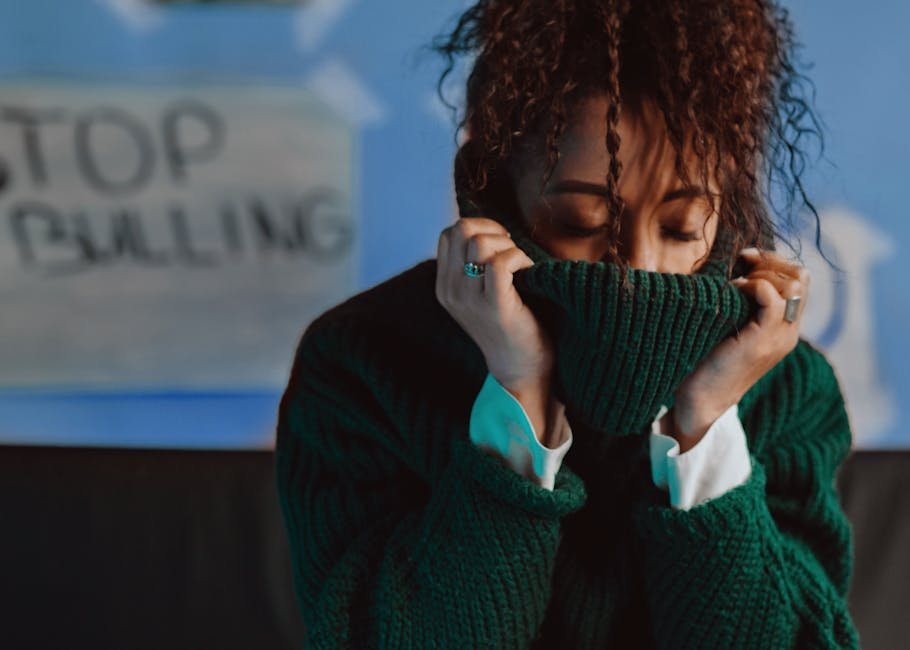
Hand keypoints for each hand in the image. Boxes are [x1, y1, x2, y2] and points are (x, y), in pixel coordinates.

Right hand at [435, 217, 559, 445]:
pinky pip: (500, 262)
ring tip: (521, 266)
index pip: (449, 233)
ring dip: (508, 246)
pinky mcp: (493, 307)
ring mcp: (469, 299)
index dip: (478, 227)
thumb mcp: (480, 293)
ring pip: (479, 243)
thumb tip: (489, 228)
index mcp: (444, 285)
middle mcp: (450, 291)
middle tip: (511, 251)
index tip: (500, 244)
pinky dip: (518, 258)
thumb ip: (474, 265)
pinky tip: (528, 272)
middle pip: (461, 230)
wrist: (519, 368)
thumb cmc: (510, 324)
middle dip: (493, 231)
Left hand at [668, 247, 809, 451]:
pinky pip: (772, 298)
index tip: (744, 260)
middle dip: (771, 262)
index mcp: (783, 328)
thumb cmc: (705, 361)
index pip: (800, 281)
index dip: (774, 262)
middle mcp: (788, 332)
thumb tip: (733, 266)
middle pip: (803, 277)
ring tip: (736, 282)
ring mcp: (779, 337)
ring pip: (794, 284)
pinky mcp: (763, 341)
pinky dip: (752, 285)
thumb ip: (739, 303)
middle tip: (742, 265)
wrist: (700, 401)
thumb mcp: (729, 326)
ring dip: (763, 273)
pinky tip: (732, 291)